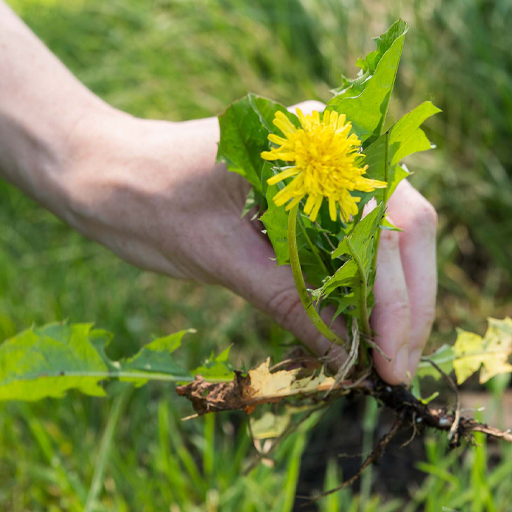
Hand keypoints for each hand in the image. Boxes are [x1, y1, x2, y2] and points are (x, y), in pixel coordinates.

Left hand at [62, 102, 437, 383]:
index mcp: (310, 141)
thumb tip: (352, 360)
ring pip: (392, 236)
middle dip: (408, 304)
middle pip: (406, 227)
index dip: (398, 300)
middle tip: (398, 370)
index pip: (385, 225)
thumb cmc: (147, 201)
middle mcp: (332, 144)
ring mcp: (327, 167)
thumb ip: (292, 304)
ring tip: (389, 357)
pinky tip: (365, 327)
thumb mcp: (222, 259)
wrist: (103, 174)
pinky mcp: (315, 195)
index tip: (392, 362)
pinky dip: (367, 286)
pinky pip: (359, 241)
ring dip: (396, 298)